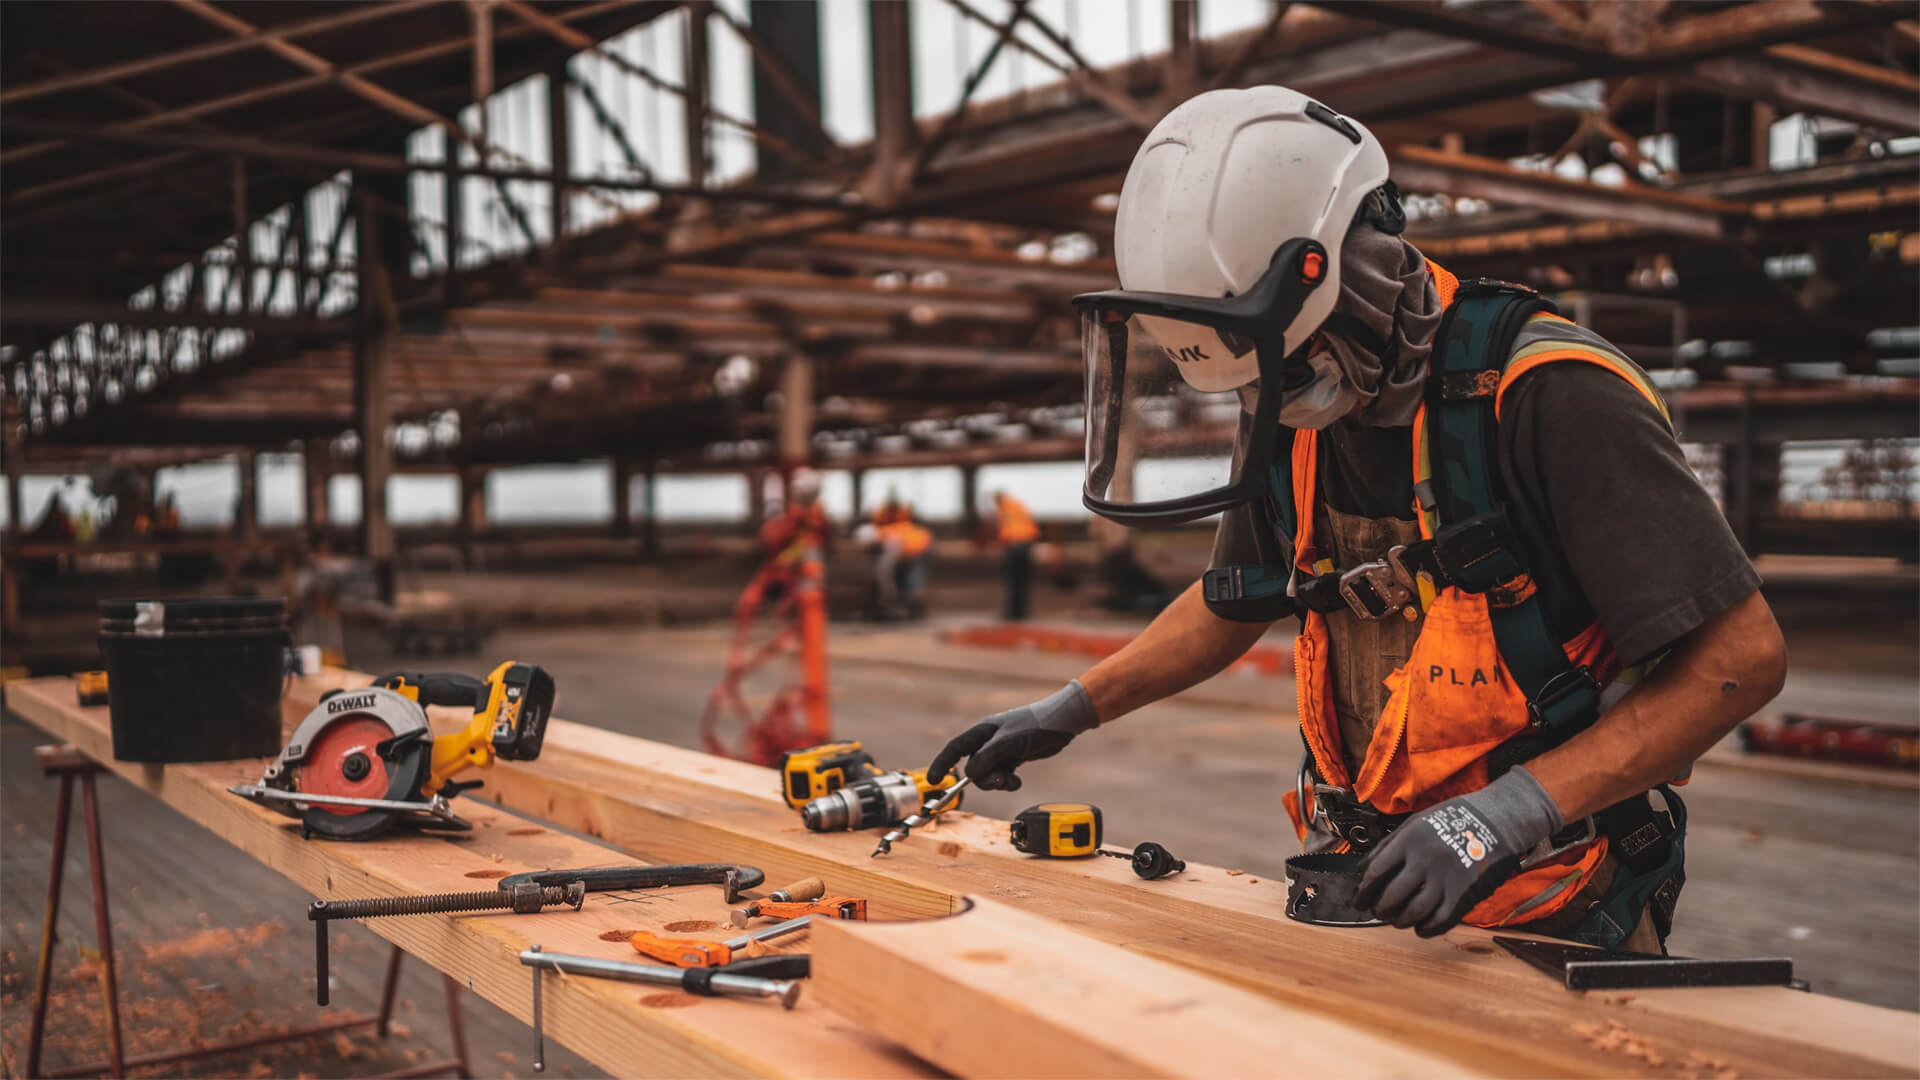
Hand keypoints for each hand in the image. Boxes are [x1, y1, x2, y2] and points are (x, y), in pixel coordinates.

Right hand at [927, 681, 1099, 790]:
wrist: (1063, 723)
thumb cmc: (1035, 725)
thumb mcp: (1008, 742)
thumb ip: (987, 758)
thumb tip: (969, 774)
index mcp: (982, 731)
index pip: (955, 748)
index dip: (942, 764)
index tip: (934, 781)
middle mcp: (988, 741)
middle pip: (972, 767)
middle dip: (983, 779)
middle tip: (1000, 780)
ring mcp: (1000, 750)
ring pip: (987, 774)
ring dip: (997, 782)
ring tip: (1011, 780)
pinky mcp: (1013, 758)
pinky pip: (1001, 776)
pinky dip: (1007, 782)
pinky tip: (1017, 780)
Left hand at [1354, 767, 1561, 936]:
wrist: (1496, 821)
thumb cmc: (1452, 820)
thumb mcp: (1416, 822)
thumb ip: (1389, 845)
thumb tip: (1362, 869)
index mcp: (1410, 840)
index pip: (1376, 872)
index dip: (1364, 891)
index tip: (1359, 900)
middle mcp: (1425, 860)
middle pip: (1392, 896)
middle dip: (1380, 909)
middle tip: (1378, 912)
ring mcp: (1446, 878)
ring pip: (1414, 911)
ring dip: (1400, 921)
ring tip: (1397, 919)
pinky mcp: (1464, 893)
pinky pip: (1440, 920)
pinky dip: (1426, 929)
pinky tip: (1420, 927)